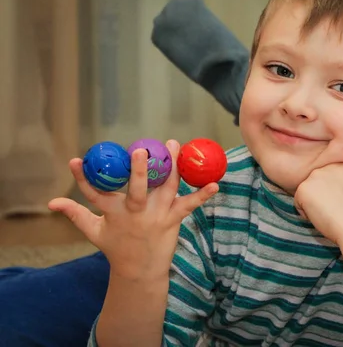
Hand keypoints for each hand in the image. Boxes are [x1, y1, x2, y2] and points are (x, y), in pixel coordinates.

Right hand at [48, 140, 218, 281]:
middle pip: (137, 189)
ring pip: (165, 189)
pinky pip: (190, 205)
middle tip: (140, 150)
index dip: (83, 177)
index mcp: (114, 213)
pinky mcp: (173, 220)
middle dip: (139, 170)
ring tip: (174, 145)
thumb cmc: (116, 247)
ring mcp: (156, 216)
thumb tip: (52, 202)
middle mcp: (135, 213)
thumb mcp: (93, 231)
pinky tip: (215, 184)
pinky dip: (203, 195)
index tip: (76, 160)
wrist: (139, 272)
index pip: (95, 193)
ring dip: (172, 168)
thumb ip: (76, 213)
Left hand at [294, 159, 342, 244]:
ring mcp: (315, 175)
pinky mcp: (303, 188)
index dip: (337, 189)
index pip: (333, 173)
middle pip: (320, 181)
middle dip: (325, 194)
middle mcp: (329, 163)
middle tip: (339, 207)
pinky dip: (306, 212)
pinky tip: (322, 216)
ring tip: (331, 211)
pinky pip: (298, 202)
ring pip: (309, 191)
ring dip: (315, 202)